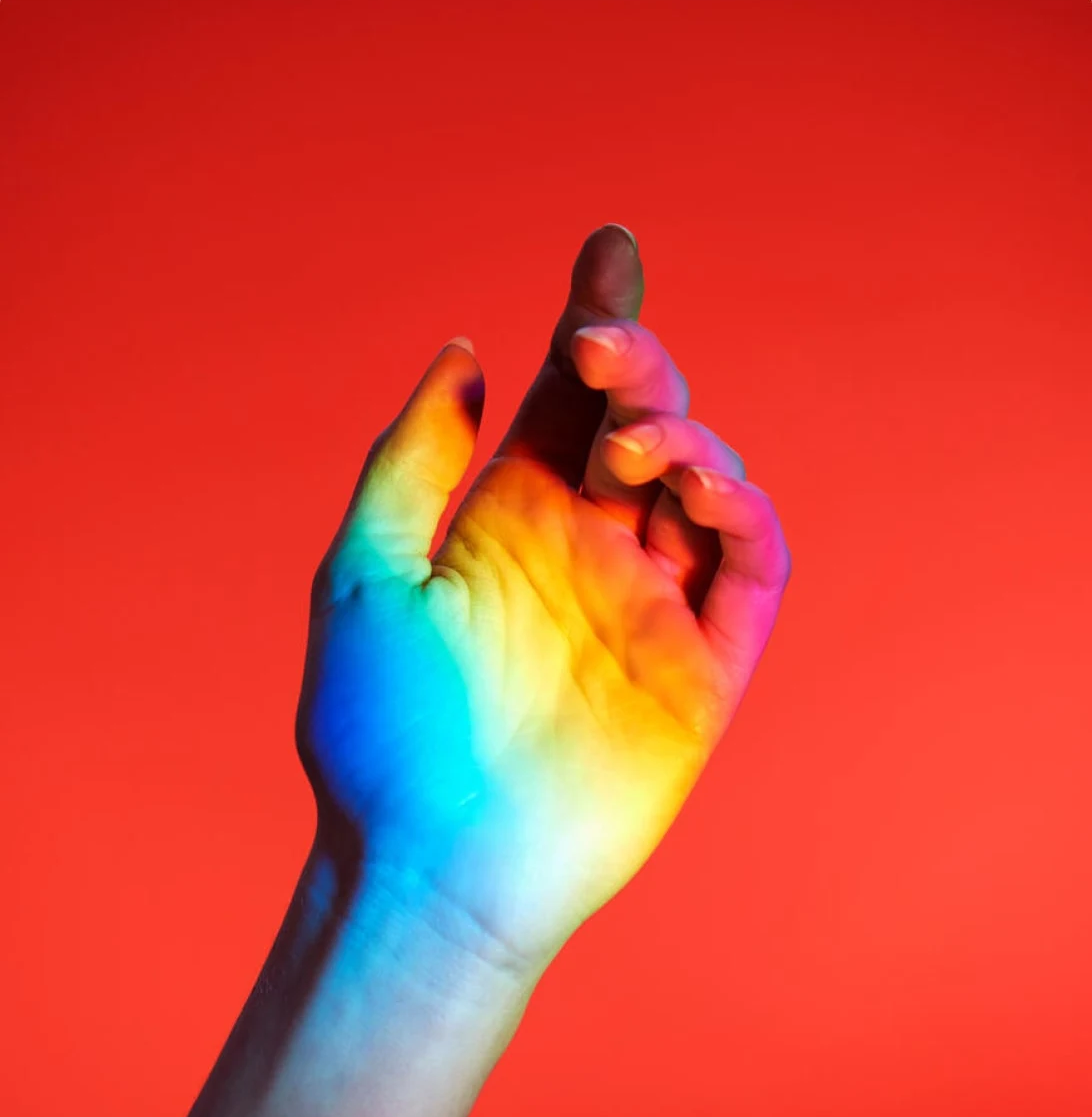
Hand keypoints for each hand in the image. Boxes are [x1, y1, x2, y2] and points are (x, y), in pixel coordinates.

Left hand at [295, 226, 791, 979]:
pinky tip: (699, 487)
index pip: (567, 402)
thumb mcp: (364, 573)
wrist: (430, 869)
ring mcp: (648, 607)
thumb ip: (413, 460)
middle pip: (641, 424)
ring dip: (686, 436)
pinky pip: (749, 573)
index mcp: (508, 523)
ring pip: (704, 485)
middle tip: (602, 350)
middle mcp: (585, 552)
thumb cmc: (383, 733)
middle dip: (636, 365)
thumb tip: (464, 352)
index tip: (608, 247)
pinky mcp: (702, 670)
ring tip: (632, 443)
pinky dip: (743, 516)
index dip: (594, 321)